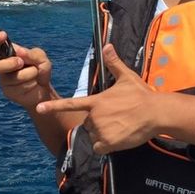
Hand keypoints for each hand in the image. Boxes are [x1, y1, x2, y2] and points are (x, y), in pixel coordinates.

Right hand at [0, 33, 54, 113]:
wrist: (44, 90)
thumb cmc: (40, 71)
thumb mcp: (41, 59)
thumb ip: (32, 54)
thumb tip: (19, 51)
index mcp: (10, 55)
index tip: (2, 36)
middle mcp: (3, 67)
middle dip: (9, 64)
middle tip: (20, 63)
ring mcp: (4, 80)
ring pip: (14, 77)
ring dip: (29, 74)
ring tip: (35, 75)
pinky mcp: (8, 92)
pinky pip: (18, 87)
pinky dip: (30, 84)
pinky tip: (32, 85)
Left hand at [36, 44, 159, 153]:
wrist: (155, 113)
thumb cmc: (141, 95)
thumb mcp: (127, 77)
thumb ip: (114, 63)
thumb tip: (107, 46)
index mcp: (96, 101)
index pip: (71, 103)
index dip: (54, 106)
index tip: (39, 108)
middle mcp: (95, 116)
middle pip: (88, 124)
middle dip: (99, 123)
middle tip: (117, 118)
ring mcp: (101, 130)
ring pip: (94, 136)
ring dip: (104, 135)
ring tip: (121, 127)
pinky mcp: (108, 142)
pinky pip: (100, 148)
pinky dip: (107, 146)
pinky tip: (119, 137)